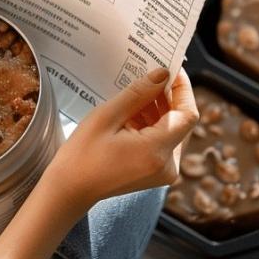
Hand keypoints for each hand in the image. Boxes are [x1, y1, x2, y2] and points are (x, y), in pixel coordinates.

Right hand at [44, 68, 198, 209]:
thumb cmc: (83, 153)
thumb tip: (163, 73)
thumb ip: (138, 93)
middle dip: (167, 97)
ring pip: (172, 130)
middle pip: (180, 121)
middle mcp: (168, 165)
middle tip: (149, 75)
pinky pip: (163, 141)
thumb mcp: (107, 116)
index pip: (187, 114)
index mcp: (157, 151)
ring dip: (158, 110)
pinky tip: (132, 114)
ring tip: (135, 94)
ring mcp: (163, 172)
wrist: (71, 188)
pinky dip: (152, 125)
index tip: (172, 69)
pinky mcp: (157, 173)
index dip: (183, 89)